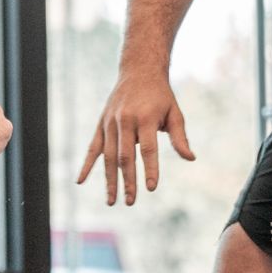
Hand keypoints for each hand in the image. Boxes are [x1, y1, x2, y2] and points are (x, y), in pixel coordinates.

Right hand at [79, 69, 194, 206]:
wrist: (139, 71)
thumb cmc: (161, 96)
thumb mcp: (175, 113)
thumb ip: (180, 137)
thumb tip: (191, 158)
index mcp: (145, 117)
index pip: (148, 148)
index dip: (150, 169)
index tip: (151, 187)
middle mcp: (125, 120)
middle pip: (125, 156)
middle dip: (128, 180)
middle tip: (130, 202)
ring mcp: (110, 122)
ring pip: (107, 156)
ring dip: (109, 179)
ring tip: (112, 200)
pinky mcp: (102, 124)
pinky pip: (92, 147)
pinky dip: (86, 165)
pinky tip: (81, 181)